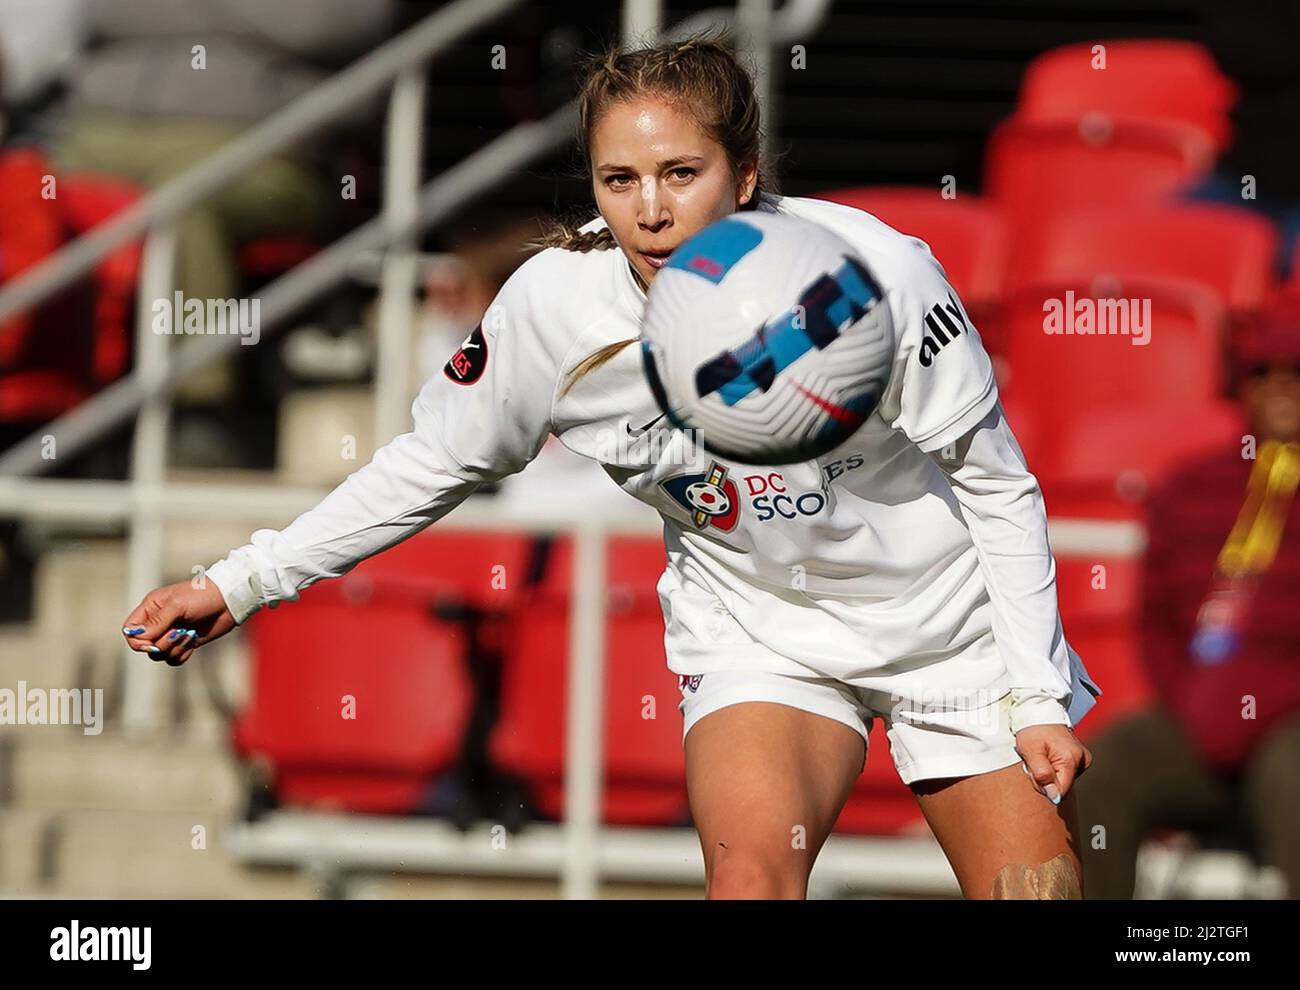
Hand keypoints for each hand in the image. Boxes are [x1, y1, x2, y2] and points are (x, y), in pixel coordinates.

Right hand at [121, 579, 236, 666]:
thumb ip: (157, 622)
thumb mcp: (177, 605)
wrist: (228, 601)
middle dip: (161, 644)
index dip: (137, 640)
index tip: (151, 643)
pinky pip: (173, 658)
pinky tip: (193, 641)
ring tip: (189, 633)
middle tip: (178, 632)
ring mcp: (171, 633)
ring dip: (174, 648)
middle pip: (144, 646)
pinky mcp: (184, 643)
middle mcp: (158, 622)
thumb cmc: (202, 596)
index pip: (130, 629)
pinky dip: (182, 654)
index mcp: (151, 607)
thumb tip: (138, 637)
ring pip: (159, 654)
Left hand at [1014, 724, 1091, 803]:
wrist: (1038, 712)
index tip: (1035, 772)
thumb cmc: (1033, 729)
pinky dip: (1053, 767)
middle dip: (1044, 778)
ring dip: (1047, 772)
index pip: (1061, 791)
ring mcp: (1083, 758)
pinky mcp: (1080, 757)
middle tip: (1034, 761)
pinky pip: (1065, 771)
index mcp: (1071, 759)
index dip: (1044, 787)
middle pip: (1061, 786)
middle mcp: (1082, 759)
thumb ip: (1042, 775)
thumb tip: (1054, 796)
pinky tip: (1048, 755)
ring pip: (1062, 779)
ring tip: (1040, 755)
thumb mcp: (1031, 752)